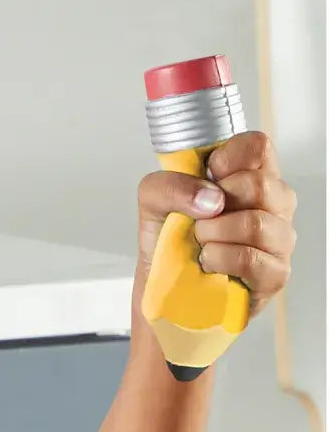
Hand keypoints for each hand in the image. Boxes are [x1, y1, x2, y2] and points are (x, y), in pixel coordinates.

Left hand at [136, 131, 296, 316]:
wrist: (164, 285)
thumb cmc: (168, 238)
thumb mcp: (153, 200)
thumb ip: (169, 184)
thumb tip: (210, 198)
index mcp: (250, 176)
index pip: (257, 146)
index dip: (226, 159)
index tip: (206, 179)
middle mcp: (273, 204)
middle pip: (259, 184)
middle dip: (213, 205)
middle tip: (198, 220)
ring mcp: (279, 239)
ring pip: (255, 224)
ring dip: (212, 234)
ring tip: (201, 243)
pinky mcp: (275, 273)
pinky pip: (249, 258)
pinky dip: (218, 259)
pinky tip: (209, 262)